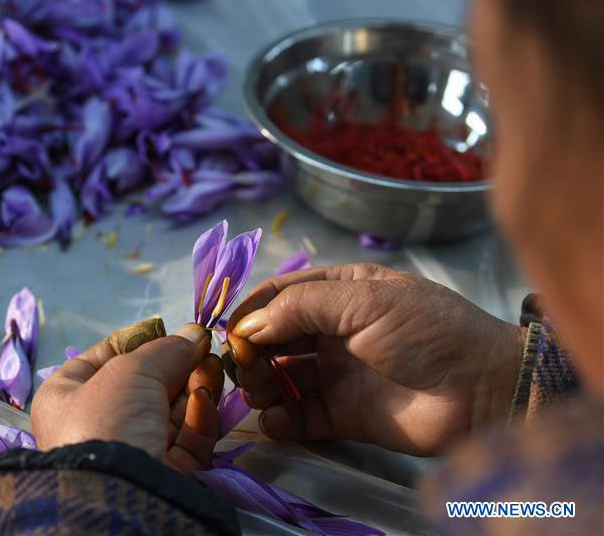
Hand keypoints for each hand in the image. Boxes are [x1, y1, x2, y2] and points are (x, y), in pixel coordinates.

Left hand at [31, 324, 225, 473]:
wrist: (121, 492)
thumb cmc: (107, 419)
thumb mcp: (130, 370)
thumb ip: (165, 349)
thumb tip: (194, 333)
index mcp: (67, 398)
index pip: (103, 359)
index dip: (136, 342)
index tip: (166, 330)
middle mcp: (96, 424)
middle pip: (145, 384)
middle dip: (176, 365)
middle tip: (202, 346)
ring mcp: (132, 451)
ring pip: (171, 410)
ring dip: (194, 384)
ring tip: (212, 365)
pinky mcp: (166, 472)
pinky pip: (186, 438)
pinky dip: (200, 415)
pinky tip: (207, 395)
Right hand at [226, 264, 523, 455]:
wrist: (483, 390)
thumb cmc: (427, 331)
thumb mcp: (364, 300)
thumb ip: (301, 307)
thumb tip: (247, 326)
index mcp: (341, 291)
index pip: (281, 294)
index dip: (251, 310)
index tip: (228, 331)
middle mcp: (334, 330)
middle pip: (275, 337)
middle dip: (253, 350)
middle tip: (244, 367)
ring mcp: (338, 373)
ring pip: (281, 377)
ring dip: (261, 383)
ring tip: (260, 392)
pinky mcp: (343, 415)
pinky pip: (300, 416)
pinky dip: (280, 419)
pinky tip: (277, 420)